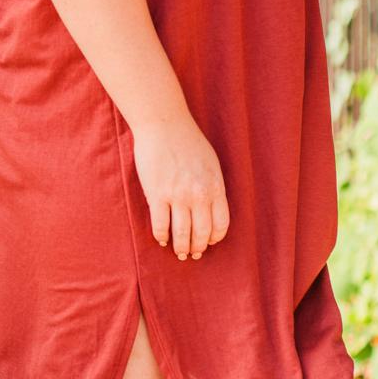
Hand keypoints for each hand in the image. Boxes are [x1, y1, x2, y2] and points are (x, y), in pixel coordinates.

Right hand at [131, 113, 229, 260]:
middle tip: (192, 254)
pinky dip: (161, 236)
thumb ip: (212, 186)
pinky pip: (160, 225)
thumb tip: (209, 208)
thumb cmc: (188, 141)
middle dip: (197, 248)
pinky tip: (161, 238)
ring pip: (181, 234)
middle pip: (201, 233)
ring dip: (180, 248)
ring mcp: (177, 196)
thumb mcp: (210, 163)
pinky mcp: (157, 195)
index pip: (221, 224)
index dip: (214, 238)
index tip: (208, 242)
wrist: (164, 124)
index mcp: (215, 187)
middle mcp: (198, 195)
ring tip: (178, 252)